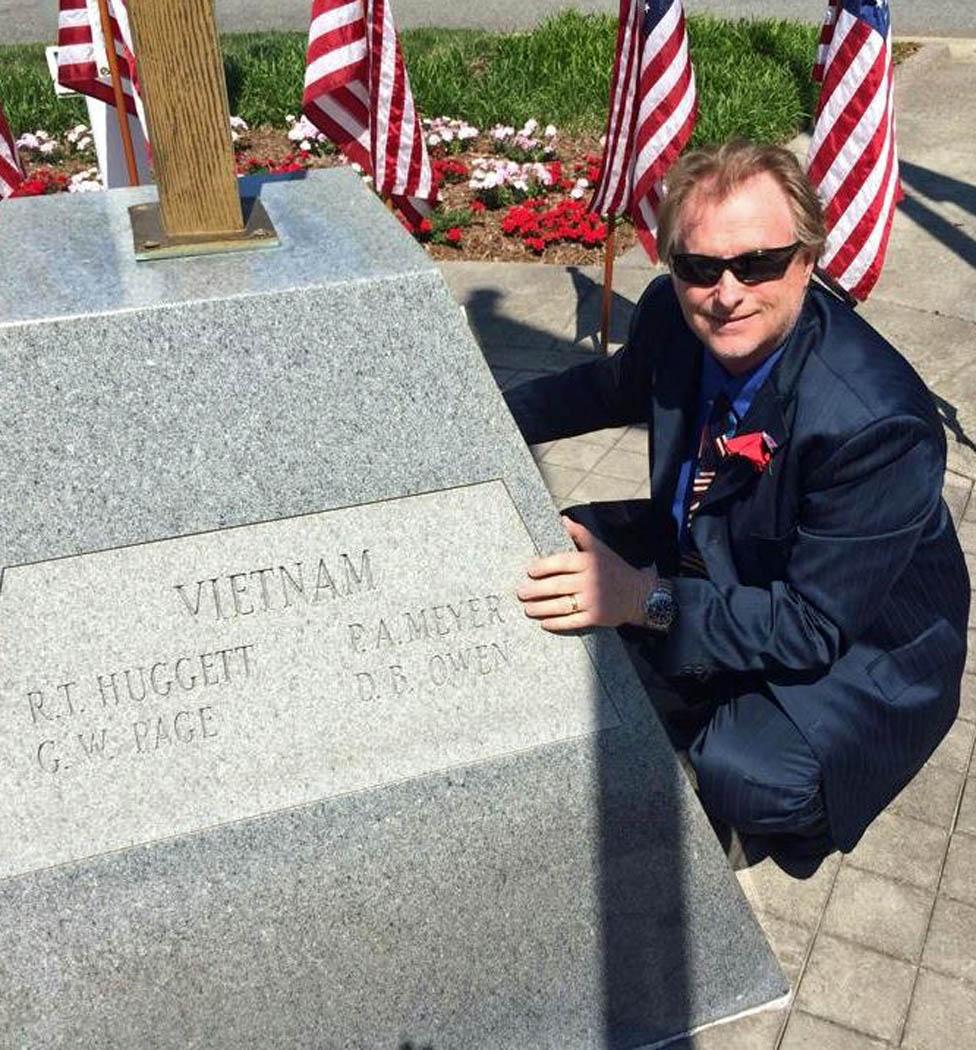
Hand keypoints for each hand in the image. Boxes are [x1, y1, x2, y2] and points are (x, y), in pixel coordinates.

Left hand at [516, 516, 656, 631]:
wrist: (639, 594)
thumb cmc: (614, 569)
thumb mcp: (600, 549)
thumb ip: (580, 534)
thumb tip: (563, 519)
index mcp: (589, 562)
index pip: (561, 562)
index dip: (543, 567)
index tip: (529, 571)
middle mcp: (590, 580)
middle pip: (557, 586)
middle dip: (536, 590)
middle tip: (521, 593)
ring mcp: (593, 600)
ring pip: (562, 605)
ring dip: (541, 608)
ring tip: (528, 609)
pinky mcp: (596, 617)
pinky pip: (573, 621)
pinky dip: (557, 623)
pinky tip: (545, 623)